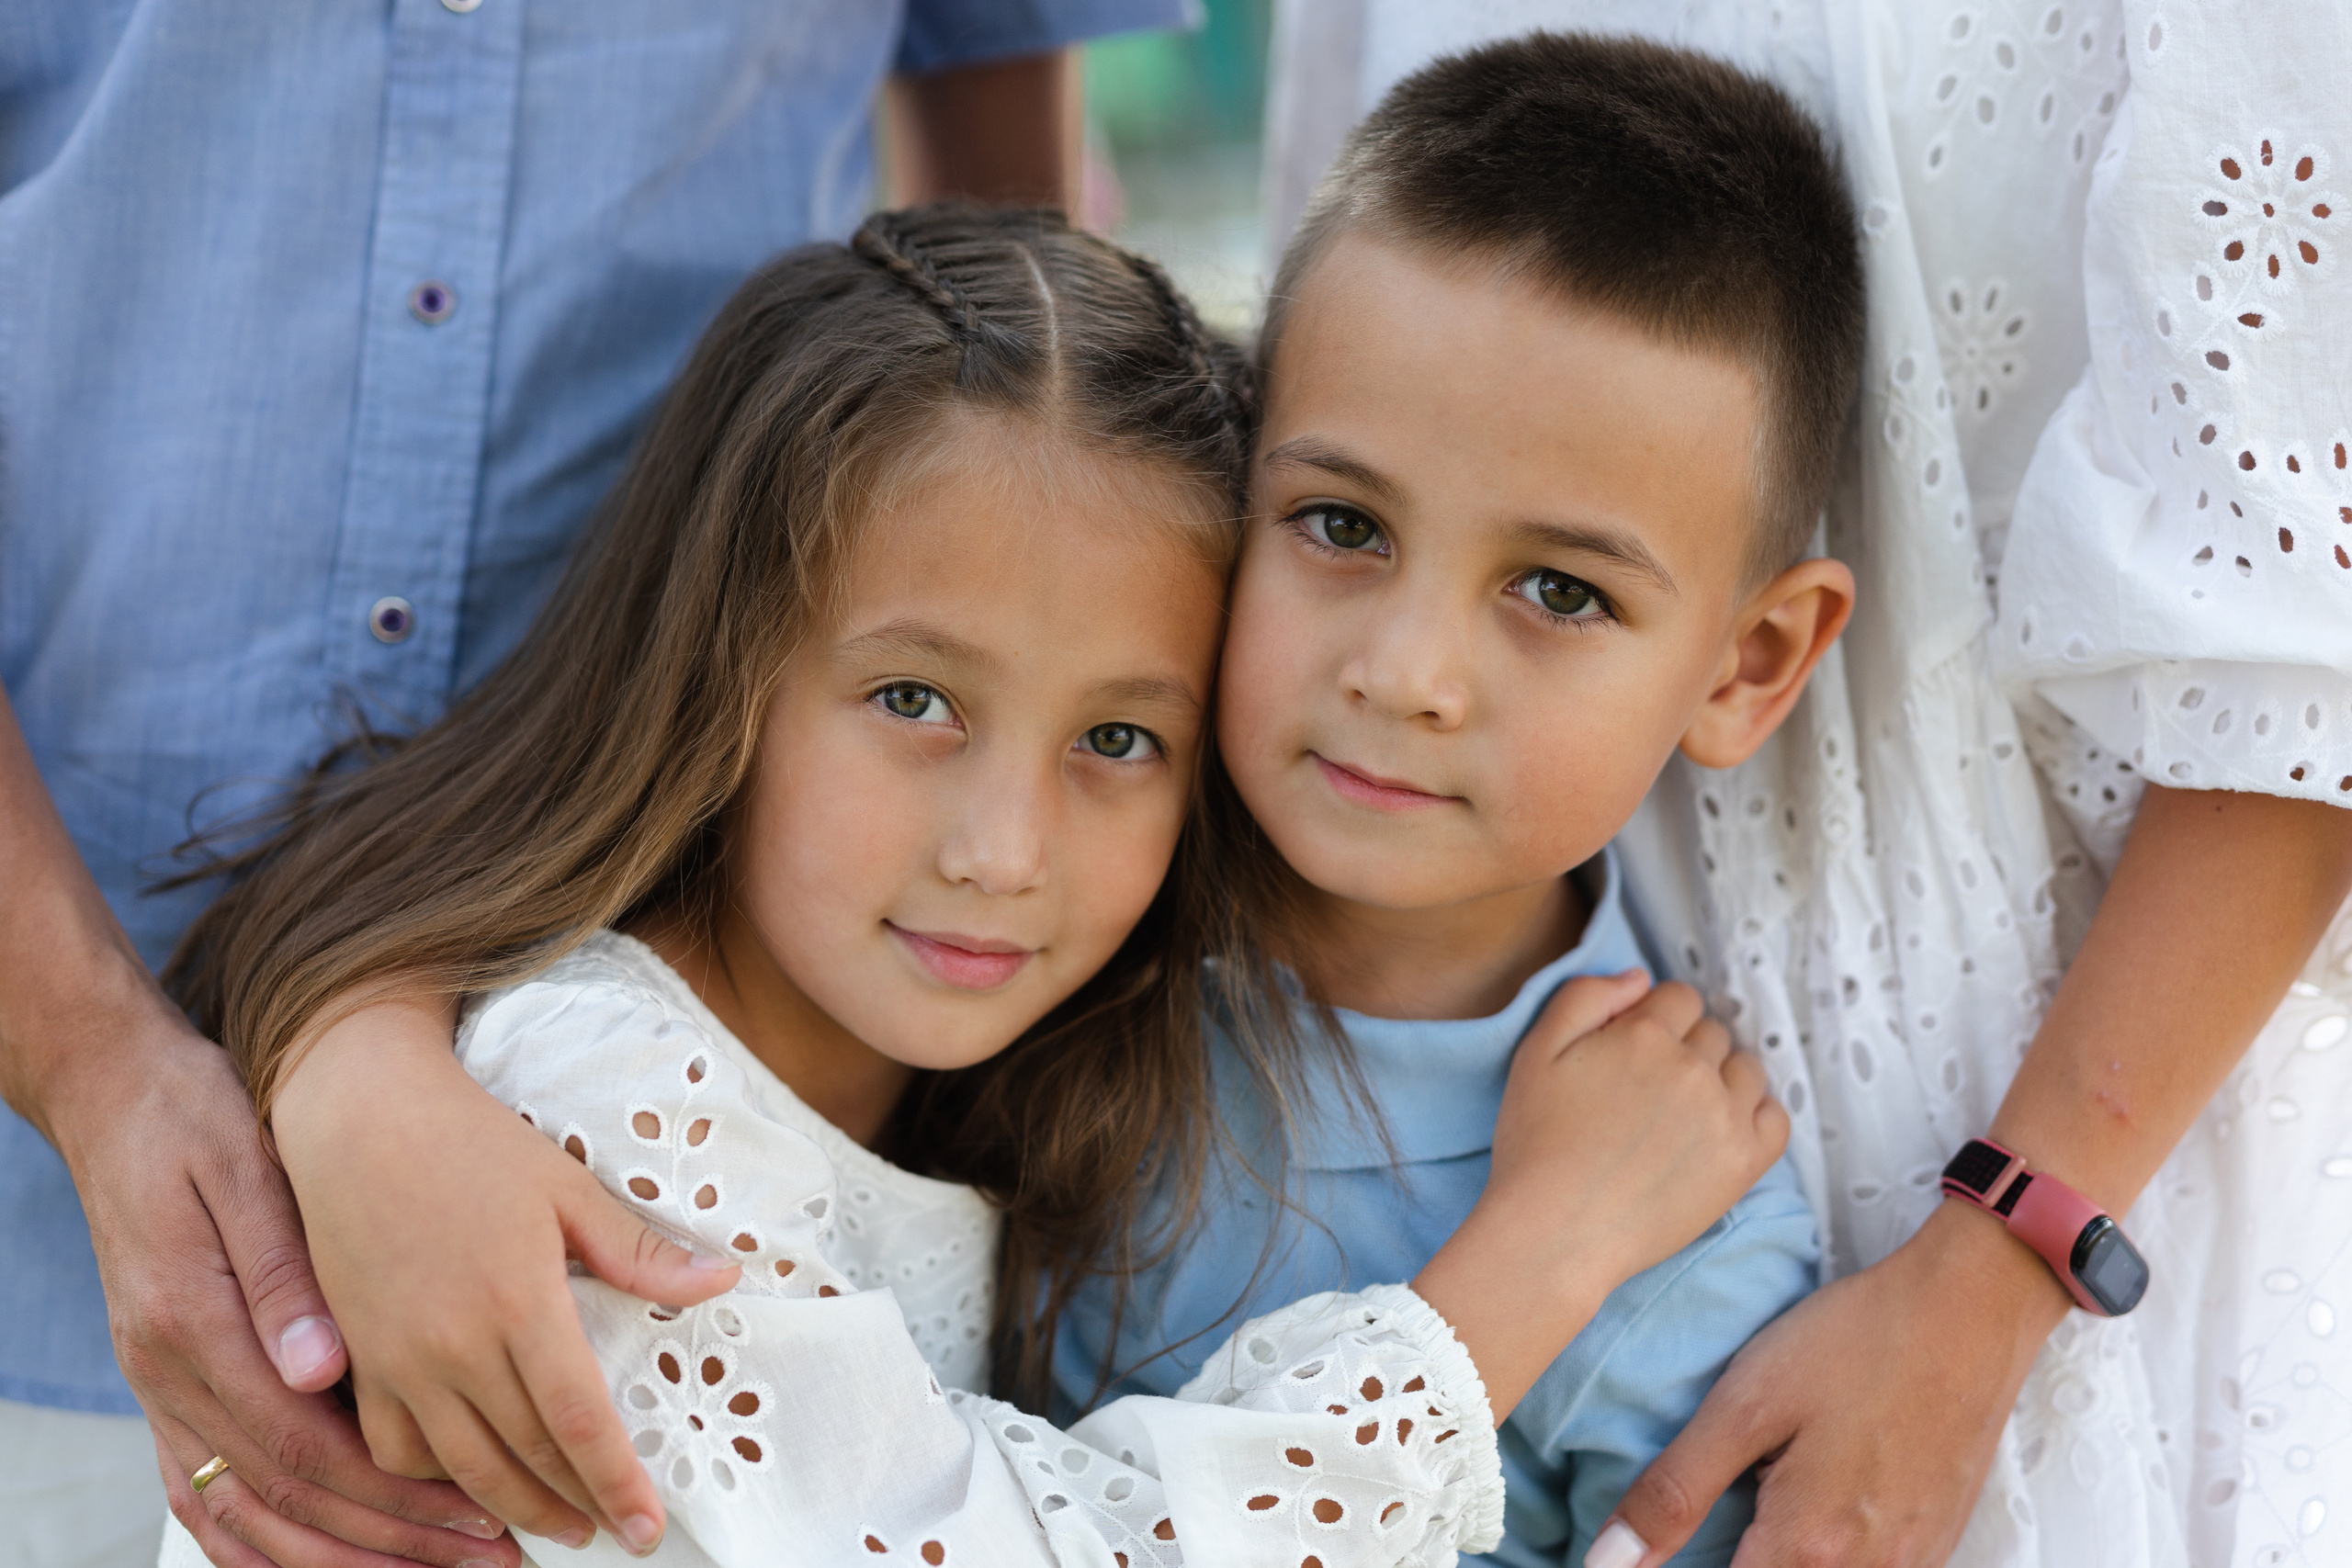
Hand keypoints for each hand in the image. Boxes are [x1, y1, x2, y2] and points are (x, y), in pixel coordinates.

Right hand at [51, 1001, 519, 1567]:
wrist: (116, 1097)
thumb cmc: (194, 1119)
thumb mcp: (244, 1167)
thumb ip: (283, 1270)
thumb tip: (323, 1370)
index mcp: (196, 1324)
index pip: (305, 1448)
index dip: (396, 1496)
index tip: (483, 1516)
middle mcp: (168, 1375)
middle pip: (287, 1498)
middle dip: (395, 1541)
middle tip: (494, 1561)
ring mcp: (160, 1390)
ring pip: (246, 1516)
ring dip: (344, 1558)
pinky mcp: (167, 1387)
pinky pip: (210, 1497)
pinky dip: (269, 1547)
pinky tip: (335, 1562)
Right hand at [272, 997, 739, 1556]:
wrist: (357, 1117)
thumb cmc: (472, 1144)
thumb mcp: (568, 1188)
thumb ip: (640, 1253)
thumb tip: (724, 1280)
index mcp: (520, 1303)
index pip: (579, 1422)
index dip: (617, 1483)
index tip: (646, 1527)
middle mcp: (455, 1346)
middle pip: (525, 1458)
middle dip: (576, 1505)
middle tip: (616, 1534)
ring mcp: (397, 1360)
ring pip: (460, 1469)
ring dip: (513, 1510)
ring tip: (559, 1527)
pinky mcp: (358, 1359)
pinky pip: (393, 1449)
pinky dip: (434, 1482)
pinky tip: (470, 1485)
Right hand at [1415, 973, 1786, 1413]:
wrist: (1556, 1233)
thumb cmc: (1535, 1144)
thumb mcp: (1535, 1052)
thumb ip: (1584, 997)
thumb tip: (1639, 977)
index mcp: (1644, 1034)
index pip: (1678, 997)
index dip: (1655, 1019)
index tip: (1633, 1052)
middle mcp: (1693, 1067)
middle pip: (1712, 1032)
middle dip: (1685, 1049)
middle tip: (1648, 1092)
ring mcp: (1725, 1116)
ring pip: (1746, 1069)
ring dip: (1721, 1080)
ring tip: (1682, 1114)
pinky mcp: (1743, 1163)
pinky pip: (1775, 1117)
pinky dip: (1754, 1117)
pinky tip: (1719, 1132)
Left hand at [1589, 1199, 2070, 1567]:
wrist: (1973, 1310)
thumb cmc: (1859, 1342)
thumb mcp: (1747, 1403)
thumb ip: (1675, 1490)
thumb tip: (1608, 1561)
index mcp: (1808, 1546)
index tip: (1654, 1552)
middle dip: (1736, 1561)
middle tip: (1710, 1522)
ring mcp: (1912, 1563)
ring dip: (1780, 1559)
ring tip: (1756, 1510)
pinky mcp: (1937, 1542)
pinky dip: (1829, 1554)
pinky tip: (1815, 1512)